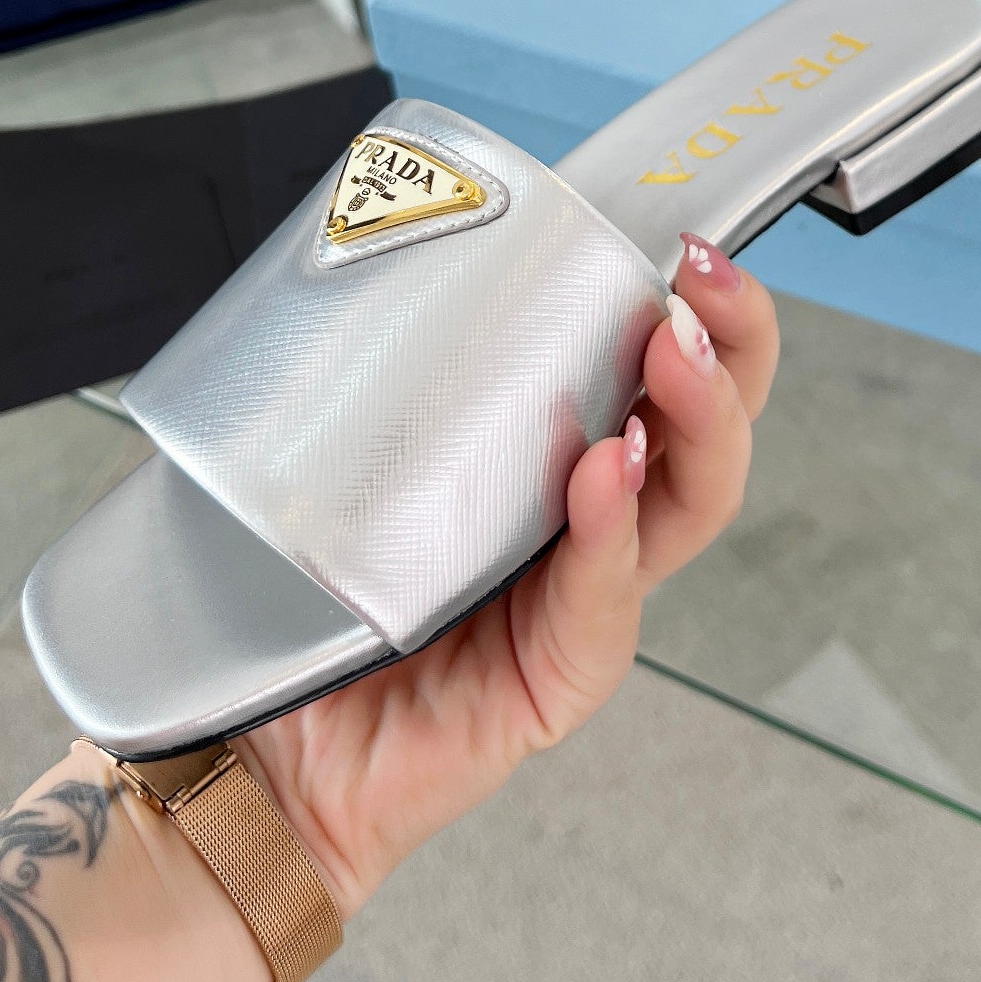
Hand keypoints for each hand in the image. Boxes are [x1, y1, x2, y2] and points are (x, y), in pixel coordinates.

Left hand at [238, 241, 777, 917]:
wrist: (250, 748)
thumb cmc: (295, 595)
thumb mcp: (337, 454)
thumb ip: (383, 371)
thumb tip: (381, 233)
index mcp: (553, 459)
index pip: (659, 375)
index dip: (696, 310)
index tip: (687, 243)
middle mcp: (589, 527)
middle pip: (707, 433)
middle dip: (730, 349)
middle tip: (702, 284)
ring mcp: (583, 604)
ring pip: (687, 509)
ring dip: (693, 424)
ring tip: (671, 356)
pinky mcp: (556, 680)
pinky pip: (601, 604)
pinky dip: (609, 534)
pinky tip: (606, 475)